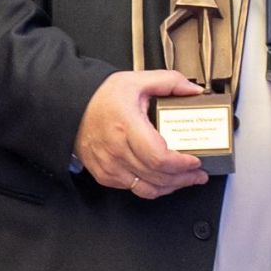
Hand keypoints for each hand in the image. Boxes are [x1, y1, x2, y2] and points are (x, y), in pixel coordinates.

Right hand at [76, 68, 212, 197]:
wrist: (72, 108)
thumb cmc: (100, 97)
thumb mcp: (137, 81)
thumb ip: (169, 82)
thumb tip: (193, 91)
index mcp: (127, 126)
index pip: (158, 157)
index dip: (181, 164)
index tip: (195, 161)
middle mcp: (117, 150)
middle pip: (158, 176)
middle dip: (184, 177)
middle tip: (198, 172)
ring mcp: (110, 166)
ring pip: (148, 188)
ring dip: (171, 187)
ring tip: (187, 179)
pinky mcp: (106, 175)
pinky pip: (135, 189)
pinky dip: (154, 188)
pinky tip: (165, 181)